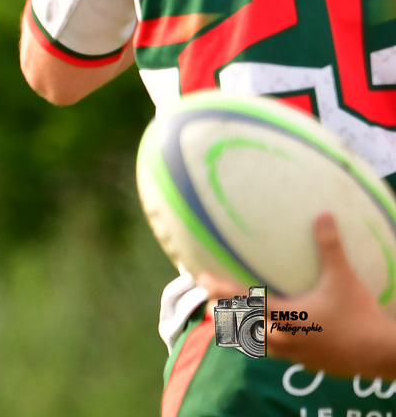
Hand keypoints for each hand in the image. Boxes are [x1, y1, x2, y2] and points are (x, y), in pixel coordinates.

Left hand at [196, 213, 395, 376]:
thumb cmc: (360, 316)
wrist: (380, 354)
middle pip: (238, 326)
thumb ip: (330, 247)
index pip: (242, 302)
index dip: (219, 290)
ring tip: (226, 313)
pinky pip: (271, 352)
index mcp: (285, 316)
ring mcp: (290, 354)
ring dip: (238, 328)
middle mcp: (281, 338)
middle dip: (220, 310)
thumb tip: (324, 214)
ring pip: (252, 343)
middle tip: (207, 294)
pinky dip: (259, 339)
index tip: (200, 278)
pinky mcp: (302, 362)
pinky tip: (264, 331)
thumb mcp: (343, 278)